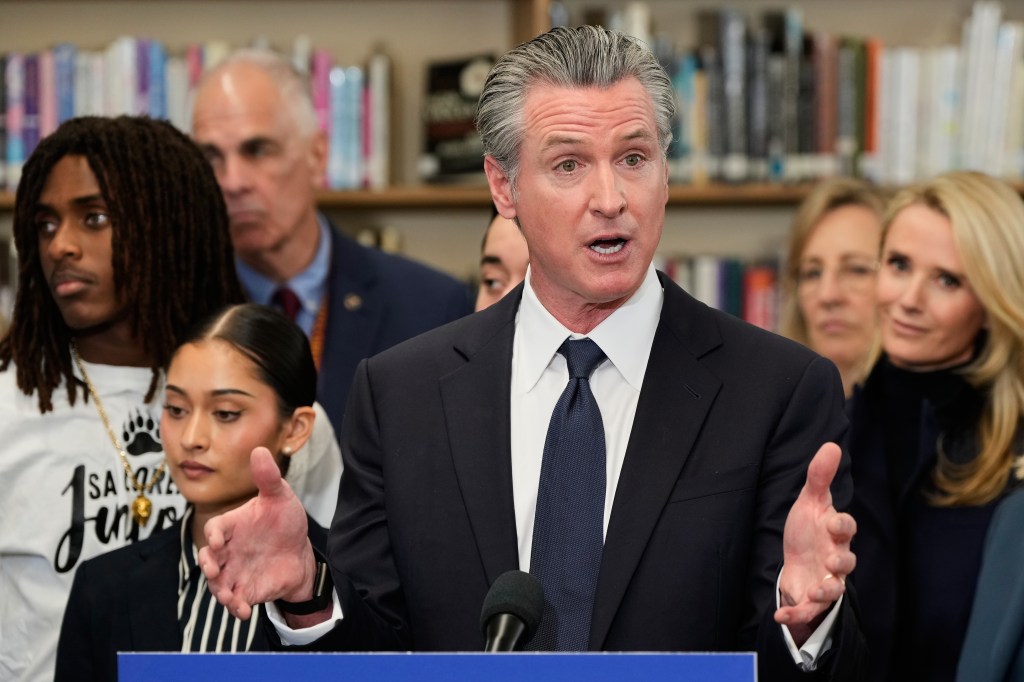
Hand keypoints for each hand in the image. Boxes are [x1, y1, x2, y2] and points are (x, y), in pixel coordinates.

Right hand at [199, 446, 317, 619]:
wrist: (299, 551)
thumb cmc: (284, 520)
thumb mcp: (280, 496)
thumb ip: (268, 477)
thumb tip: (259, 449)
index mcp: (232, 525)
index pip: (215, 528)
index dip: (213, 535)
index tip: (218, 541)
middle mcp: (228, 550)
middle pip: (209, 559)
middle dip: (208, 566)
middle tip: (213, 570)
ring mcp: (234, 571)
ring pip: (218, 583)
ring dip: (219, 591)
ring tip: (228, 597)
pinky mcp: (245, 589)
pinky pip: (235, 601)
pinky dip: (236, 608)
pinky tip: (244, 611)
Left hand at [775, 442, 856, 640]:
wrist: (797, 560)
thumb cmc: (808, 530)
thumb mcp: (810, 502)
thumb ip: (820, 476)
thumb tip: (832, 445)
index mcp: (835, 532)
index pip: (847, 527)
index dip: (843, 525)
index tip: (834, 521)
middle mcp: (835, 557)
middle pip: (847, 561)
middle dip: (842, 560)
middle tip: (831, 558)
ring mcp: (826, 579)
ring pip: (835, 588)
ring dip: (827, 590)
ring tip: (816, 589)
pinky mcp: (812, 598)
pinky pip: (809, 609)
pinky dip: (796, 613)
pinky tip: (779, 615)